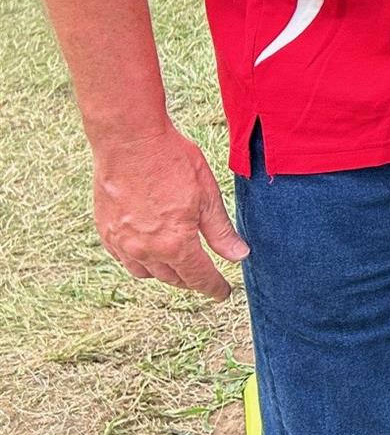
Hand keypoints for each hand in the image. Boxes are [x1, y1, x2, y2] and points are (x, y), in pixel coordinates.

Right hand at [91, 126, 248, 300]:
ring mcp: (121, 243)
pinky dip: (140, 261)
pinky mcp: (106, 232)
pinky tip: (149, 250)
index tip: (223, 293)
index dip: (214, 287)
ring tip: (179, 264)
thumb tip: (238, 256)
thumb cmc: (173, 162)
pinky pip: (125, 259)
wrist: (130, 141)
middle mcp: (145, 251)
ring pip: (146, 273)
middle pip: (173, 278)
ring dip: (165, 273)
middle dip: (191, 280)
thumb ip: (221, 231)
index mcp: (175, 244)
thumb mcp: (208, 195)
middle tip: (205, 277)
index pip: (199, 277)